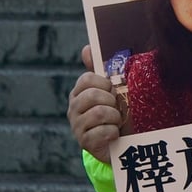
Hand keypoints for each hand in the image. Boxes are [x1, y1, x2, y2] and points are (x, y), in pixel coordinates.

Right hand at [67, 45, 121, 162]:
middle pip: (92, 95)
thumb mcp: (109, 90)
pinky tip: (114, 134)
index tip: (112, 90)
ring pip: (99, 113)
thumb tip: (87, 48)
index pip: (87, 79)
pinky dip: (114, 132)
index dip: (104, 83)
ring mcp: (77, 126)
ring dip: (115, 117)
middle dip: (111, 101)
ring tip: (117, 121)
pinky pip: (104, 132)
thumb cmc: (114, 112)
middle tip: (117, 108)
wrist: (118, 143)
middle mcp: (73, 109)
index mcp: (79, 93)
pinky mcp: (85, 143)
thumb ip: (100, 69)